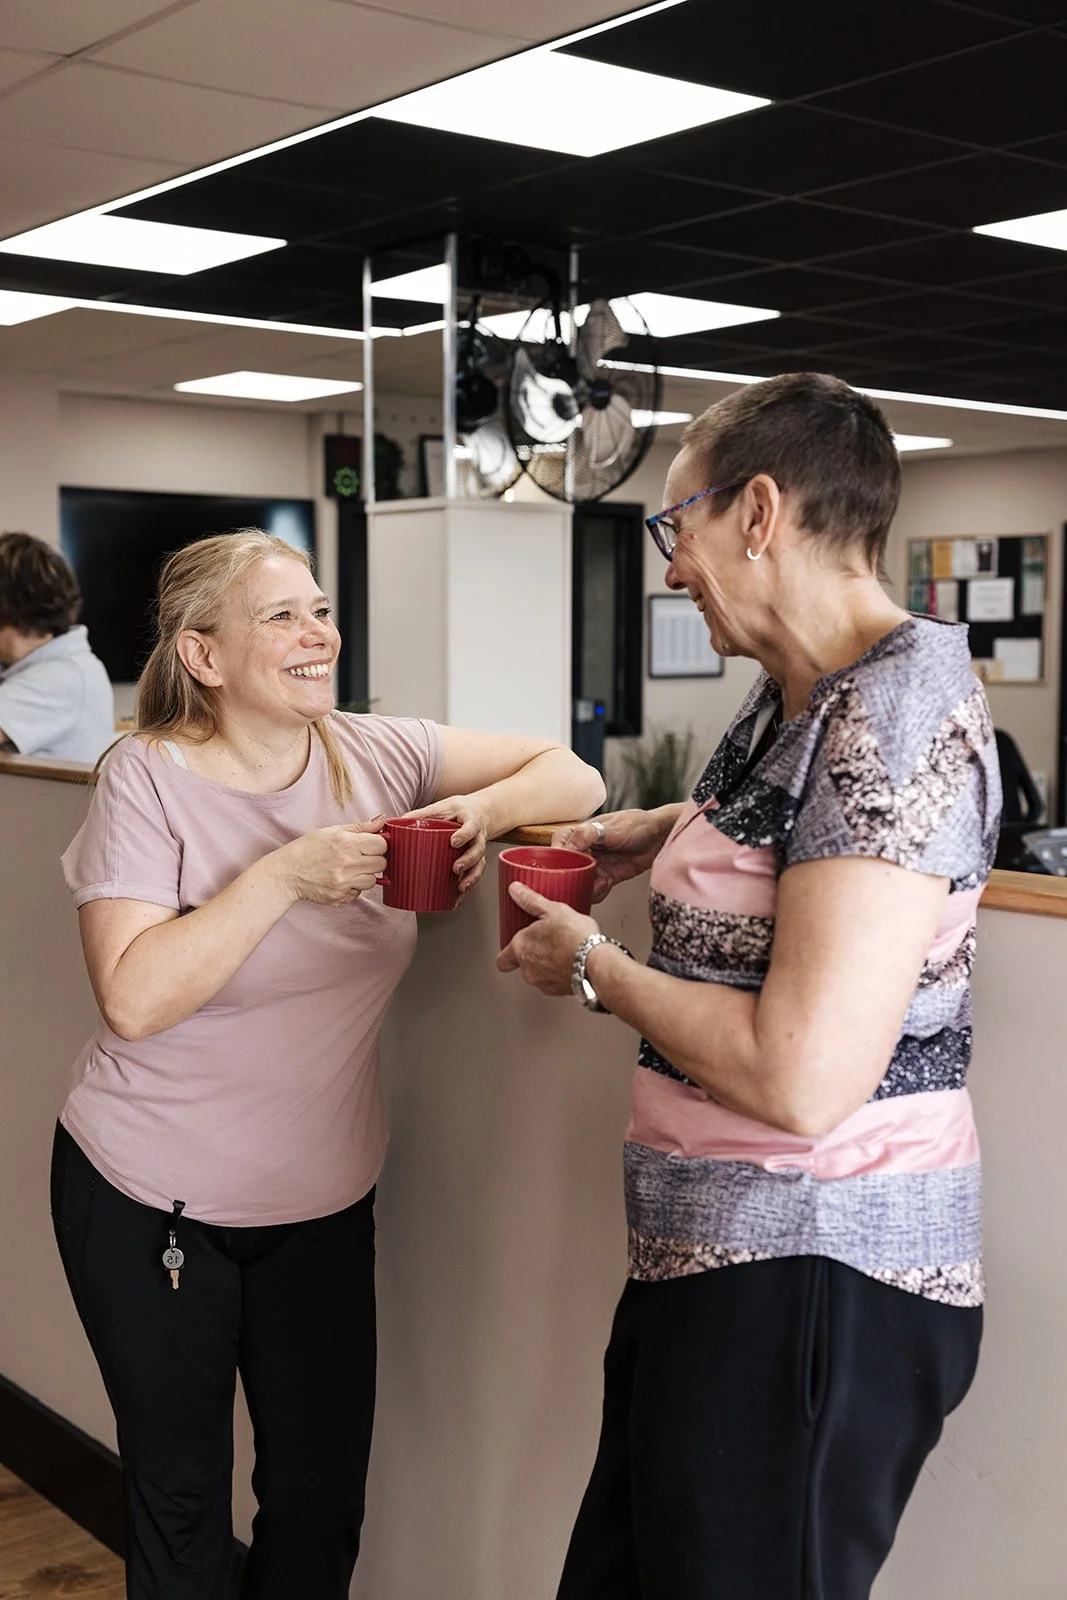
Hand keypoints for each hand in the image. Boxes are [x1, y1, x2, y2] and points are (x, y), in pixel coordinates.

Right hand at [275, 816, 387, 905]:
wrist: (287, 873)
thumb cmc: (307, 849)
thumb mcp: (331, 831)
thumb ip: (360, 827)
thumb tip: (382, 822)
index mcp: (347, 843)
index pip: (382, 845)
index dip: (379, 844)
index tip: (372, 845)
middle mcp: (347, 864)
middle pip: (381, 864)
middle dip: (375, 860)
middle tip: (361, 857)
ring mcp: (344, 883)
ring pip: (373, 881)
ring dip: (365, 875)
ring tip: (350, 869)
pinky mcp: (340, 898)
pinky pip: (358, 893)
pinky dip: (353, 887)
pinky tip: (340, 879)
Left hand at [399, 795, 489, 898]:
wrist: (478, 812)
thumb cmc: (458, 811)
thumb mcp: (441, 808)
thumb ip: (421, 814)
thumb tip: (395, 822)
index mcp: (471, 820)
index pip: (471, 827)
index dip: (464, 835)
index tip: (454, 842)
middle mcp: (477, 836)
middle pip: (477, 850)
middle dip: (468, 861)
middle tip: (455, 869)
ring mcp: (477, 850)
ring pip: (479, 865)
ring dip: (471, 877)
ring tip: (461, 887)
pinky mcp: (476, 861)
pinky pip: (475, 875)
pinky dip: (467, 887)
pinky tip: (458, 897)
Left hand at [496, 883, 597, 994]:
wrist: (596, 963)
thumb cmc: (575, 938)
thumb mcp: (553, 910)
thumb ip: (530, 900)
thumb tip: (515, 890)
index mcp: (521, 948)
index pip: (502, 959)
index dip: (507, 953)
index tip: (514, 945)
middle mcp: (528, 969)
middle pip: (523, 964)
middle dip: (533, 954)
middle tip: (547, 941)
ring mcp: (543, 982)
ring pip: (539, 974)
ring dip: (547, 964)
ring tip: (563, 949)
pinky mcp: (559, 991)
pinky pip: (556, 981)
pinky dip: (561, 973)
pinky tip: (573, 961)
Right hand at [553, 809, 672, 903]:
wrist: (660, 837)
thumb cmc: (636, 824)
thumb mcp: (610, 827)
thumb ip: (586, 835)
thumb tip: (565, 846)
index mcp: (577, 834)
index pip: (556, 849)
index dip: (556, 861)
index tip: (563, 869)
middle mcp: (582, 850)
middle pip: (565, 870)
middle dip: (572, 879)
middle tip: (581, 881)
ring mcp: (593, 865)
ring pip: (578, 882)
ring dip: (586, 887)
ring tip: (599, 882)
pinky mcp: (605, 877)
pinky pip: (594, 890)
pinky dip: (598, 892)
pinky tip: (607, 883)